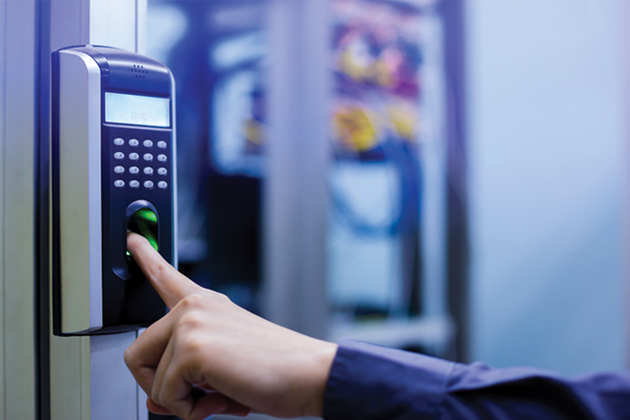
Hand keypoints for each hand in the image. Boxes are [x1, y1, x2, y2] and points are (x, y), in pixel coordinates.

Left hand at [124, 232, 337, 419]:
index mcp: (205, 304)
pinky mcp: (192, 347)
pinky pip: (166, 396)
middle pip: (138, 355)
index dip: (146, 257)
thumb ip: (187, 376)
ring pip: (152, 382)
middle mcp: (193, 307)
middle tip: (197, 395)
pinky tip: (222, 398)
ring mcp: (190, 323)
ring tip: (221, 393)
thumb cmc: (275, 369)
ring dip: (183, 402)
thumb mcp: (222, 368)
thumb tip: (156, 402)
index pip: (167, 276)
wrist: (308, 373)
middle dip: (160, 387)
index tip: (132, 239)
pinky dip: (190, 411)